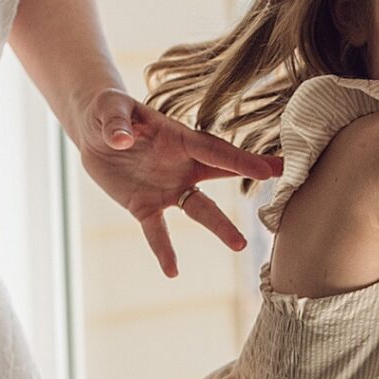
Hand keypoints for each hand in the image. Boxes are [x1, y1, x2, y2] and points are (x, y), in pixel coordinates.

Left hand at [72, 88, 283, 278]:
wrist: (94, 133)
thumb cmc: (106, 111)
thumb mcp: (107, 107)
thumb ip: (115, 122)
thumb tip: (119, 140)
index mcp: (179, 137)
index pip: (213, 150)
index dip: (240, 161)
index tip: (269, 169)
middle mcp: (181, 165)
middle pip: (221, 174)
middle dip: (251, 177)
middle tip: (285, 185)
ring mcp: (167, 188)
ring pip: (200, 209)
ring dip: (219, 227)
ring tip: (240, 245)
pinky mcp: (145, 207)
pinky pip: (158, 232)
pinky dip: (164, 250)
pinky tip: (172, 272)